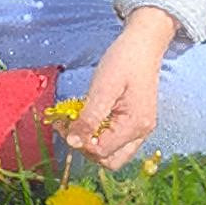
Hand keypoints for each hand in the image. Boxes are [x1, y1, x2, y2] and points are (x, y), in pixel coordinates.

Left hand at [55, 7, 178, 169]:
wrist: (143, 44)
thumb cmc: (124, 60)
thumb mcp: (103, 86)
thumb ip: (90, 117)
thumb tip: (73, 141)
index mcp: (135, 125)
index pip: (102, 151)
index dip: (79, 141)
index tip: (62, 123)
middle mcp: (141, 132)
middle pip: (109, 159)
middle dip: (85, 147)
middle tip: (68, 126)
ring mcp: (140, 128)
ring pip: (112, 152)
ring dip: (91, 141)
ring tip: (74, 121)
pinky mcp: (135, 121)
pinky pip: (115, 138)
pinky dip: (99, 133)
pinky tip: (87, 116)